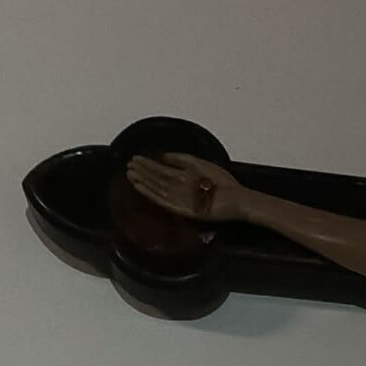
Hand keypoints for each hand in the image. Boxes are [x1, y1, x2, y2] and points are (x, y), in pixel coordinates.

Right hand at [126, 151, 244, 223]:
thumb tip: (163, 155)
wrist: (237, 198)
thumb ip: (182, 160)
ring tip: (130, 174)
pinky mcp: (183, 209)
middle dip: (143, 172)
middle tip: (128, 165)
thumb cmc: (222, 183)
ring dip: (144, 182)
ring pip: (158, 189)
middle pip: (157, 180)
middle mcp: (179, 189)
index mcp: (184, 179)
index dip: (149, 165)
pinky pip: (164, 201)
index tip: (136, 158)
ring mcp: (181, 199)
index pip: (162, 171)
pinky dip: (152, 194)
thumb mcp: (200, 165)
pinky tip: (141, 186)